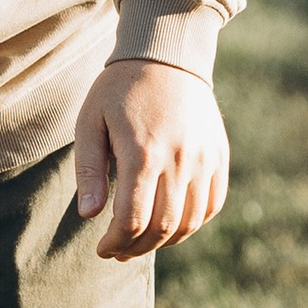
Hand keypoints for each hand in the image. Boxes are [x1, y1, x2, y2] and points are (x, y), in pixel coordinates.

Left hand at [74, 58, 229, 257]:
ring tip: (142, 242)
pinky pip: (212, 204)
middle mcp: (180, 160)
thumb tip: (89, 215)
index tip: (102, 249)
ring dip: (165, 241)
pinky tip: (171, 224)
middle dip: (137, 248)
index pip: (133, 219)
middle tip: (119, 251)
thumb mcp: (90, 123)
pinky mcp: (219, 156)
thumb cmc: (119, 90)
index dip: (116, 242)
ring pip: (190, 222)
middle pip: (163, 227)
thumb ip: (88, 170)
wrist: (167, 55)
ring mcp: (205, 159)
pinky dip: (193, 223)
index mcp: (143, 153)